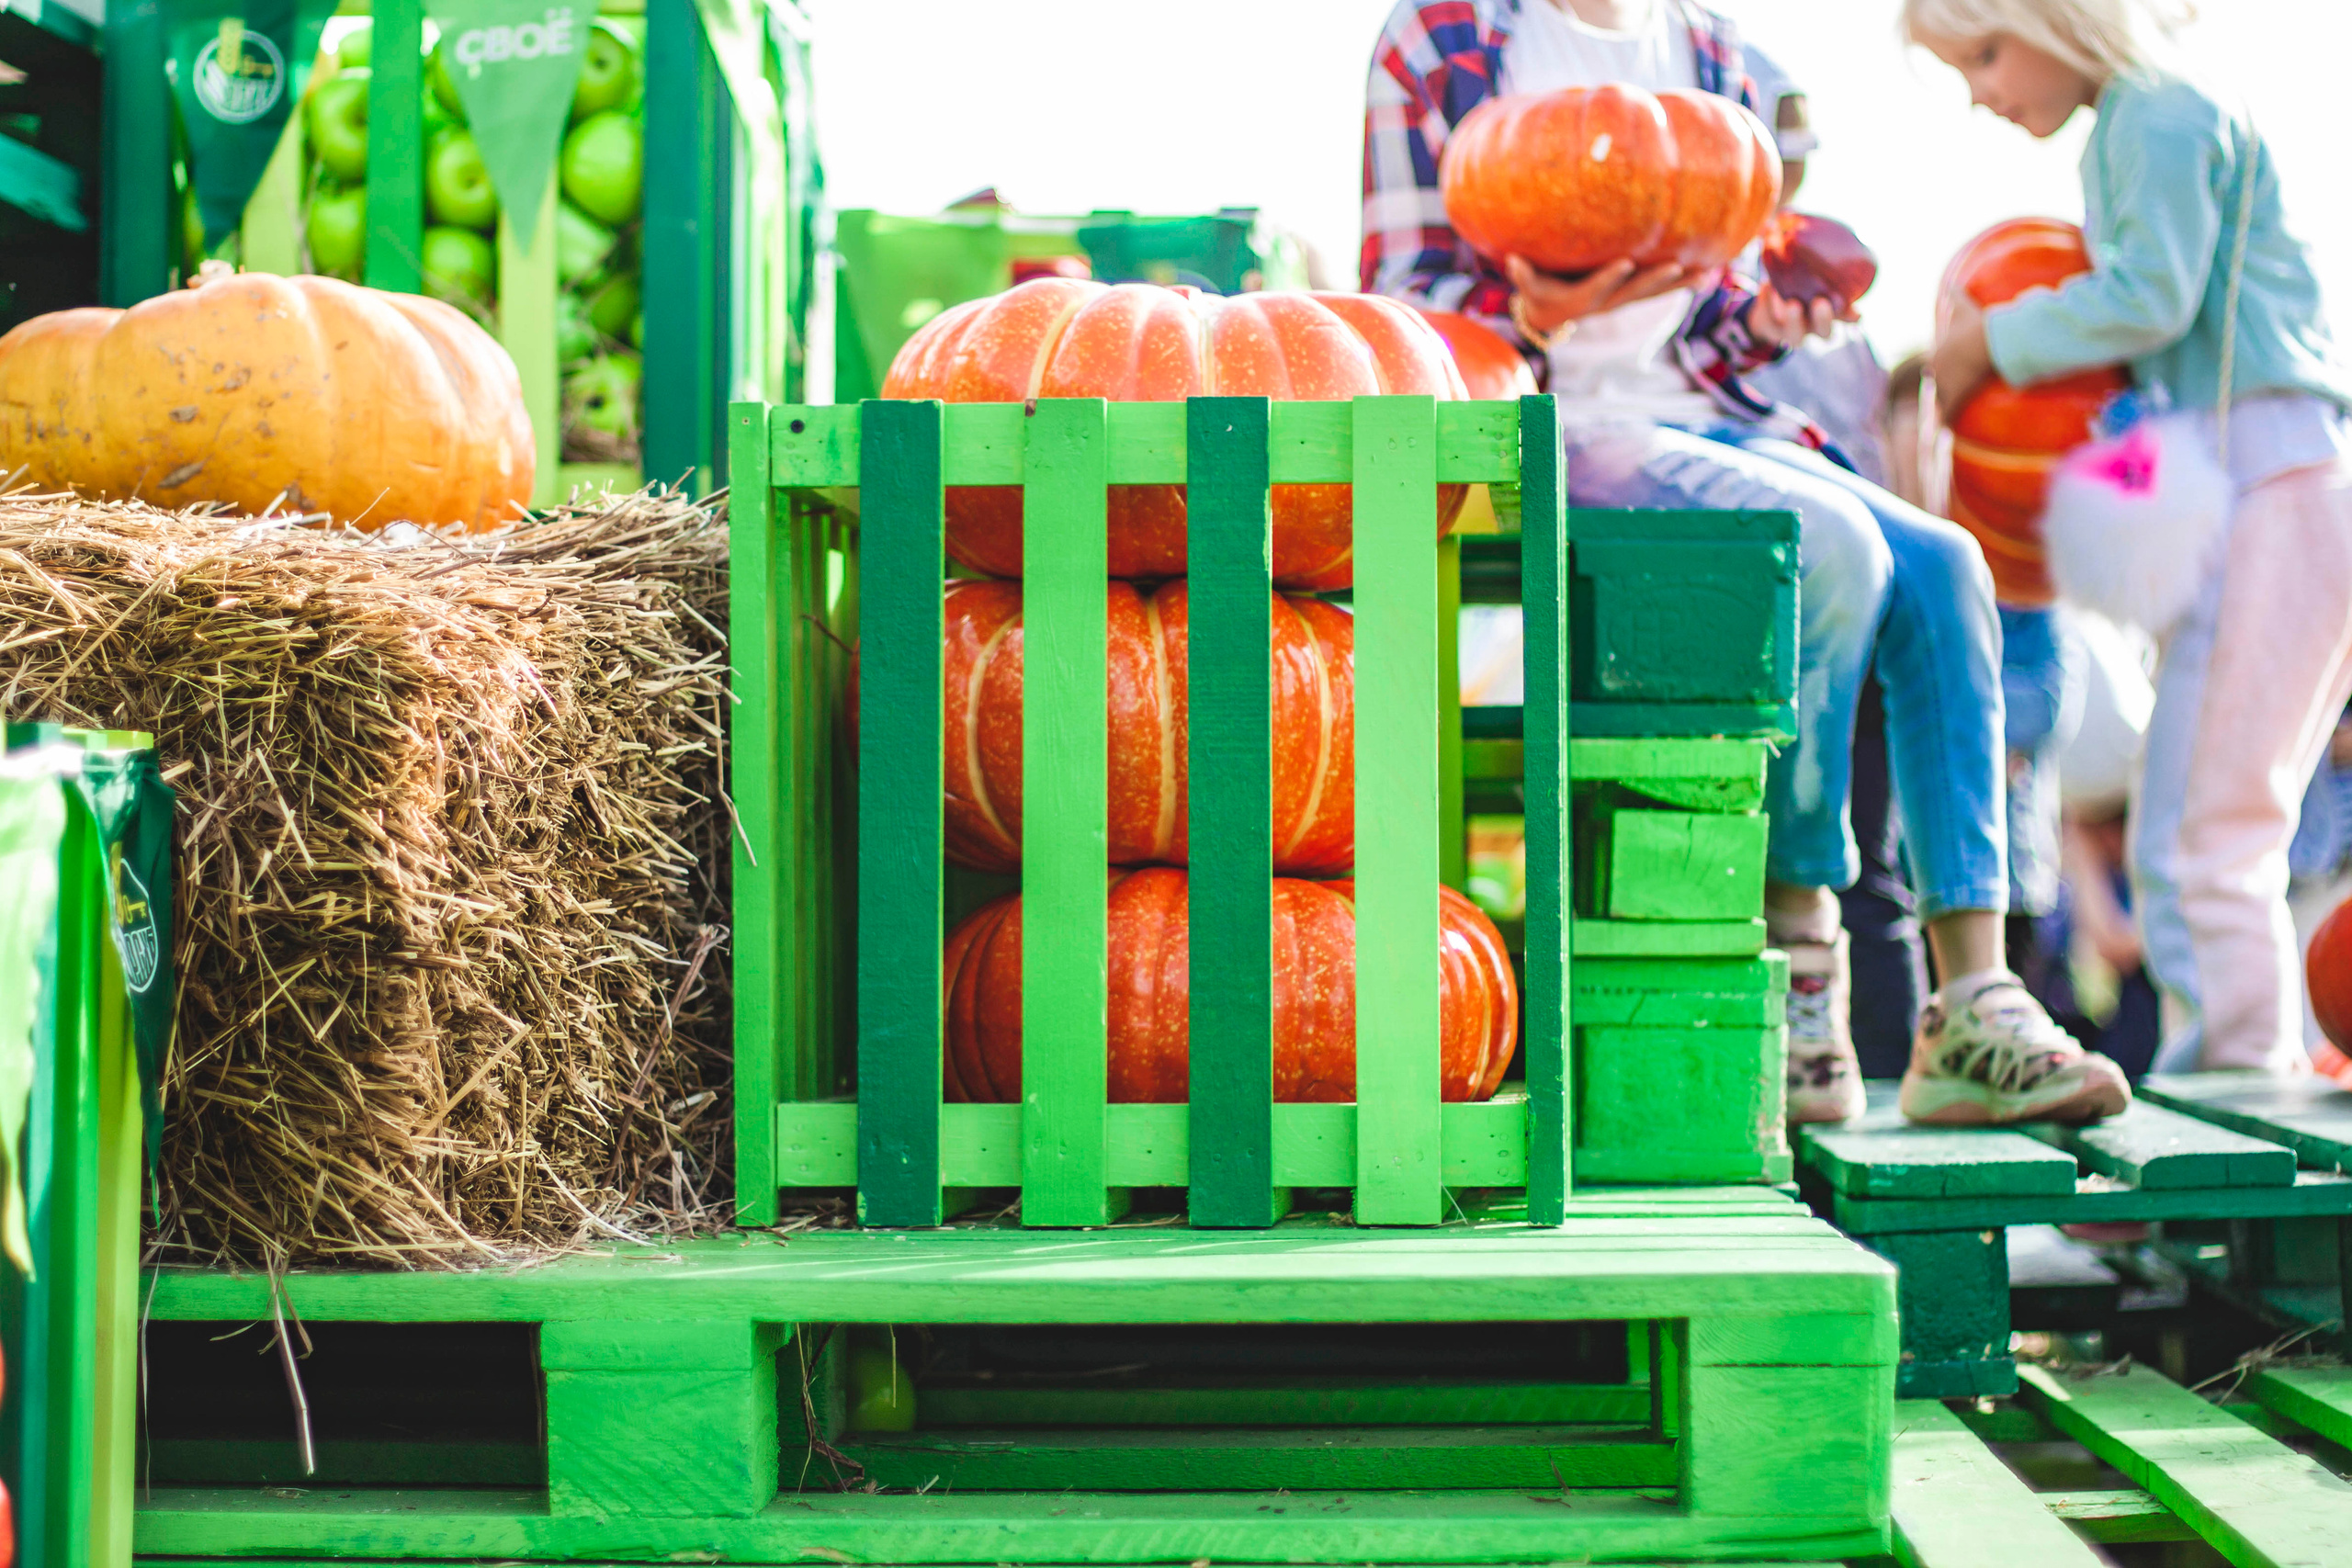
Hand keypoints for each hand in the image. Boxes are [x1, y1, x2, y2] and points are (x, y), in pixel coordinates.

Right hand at [1504, 254, 1694, 337]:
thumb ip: (1523, 275)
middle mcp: (1606, 303)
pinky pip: (1659, 291)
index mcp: (1581, 300)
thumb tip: (1513, 259)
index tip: (1626, 262)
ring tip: (1704, 275)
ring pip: (1652, 294)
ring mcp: (1622, 299)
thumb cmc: (1537, 293)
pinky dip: (1681, 284)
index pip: (1596, 288)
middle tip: (1676, 266)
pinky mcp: (1632, 295)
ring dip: (1677, 285)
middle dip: (1654, 280)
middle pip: (1633, 292)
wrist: (1551, 316)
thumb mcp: (1528, 287)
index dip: (1610, 277)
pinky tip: (1706, 274)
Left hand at [1747, 281, 1852, 349]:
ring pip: (1795, 334)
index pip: (1844, 320)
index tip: (1856, 313)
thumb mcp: (1812, 287)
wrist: (1767, 315)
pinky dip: (1766, 301)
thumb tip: (1844, 247)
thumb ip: (1826, 279)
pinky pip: (1767, 318)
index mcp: (1827, 318)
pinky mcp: (1767, 328)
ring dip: (1795, 320)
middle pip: (1823, 332)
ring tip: (1792, 303)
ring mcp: (1789, 332)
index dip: (1849, 317)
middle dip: (1823, 319)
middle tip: (1821, 302)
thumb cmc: (1799, 295)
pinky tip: (1766, 287)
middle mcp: (1811, 329)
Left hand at [1932, 295, 1994, 424]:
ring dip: (1940, 413)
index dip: (1940, 375)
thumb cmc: (1978, 323)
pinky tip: (1942, 436)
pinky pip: (1948, 413)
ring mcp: (1945, 383)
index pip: (1935, 368)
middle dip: (1938, 395)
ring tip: (1936, 428)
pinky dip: (1944, 425)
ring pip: (1940, 402)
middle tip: (1939, 405)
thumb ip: (1956, 296)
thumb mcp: (1964, 307)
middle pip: (1935, 387)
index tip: (1942, 380)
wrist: (1989, 338)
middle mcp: (1937, 370)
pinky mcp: (1957, 393)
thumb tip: (1951, 283)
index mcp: (1937, 354)